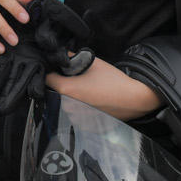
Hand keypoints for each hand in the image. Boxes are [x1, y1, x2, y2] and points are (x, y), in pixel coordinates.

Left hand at [44, 57, 162, 120]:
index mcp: (66, 90)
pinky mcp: (84, 125)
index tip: (56, 69)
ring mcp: (76, 118)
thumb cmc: (112, 80)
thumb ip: (71, 57)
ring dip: (71, 97)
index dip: (50, 71)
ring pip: (65, 103)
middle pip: (56, 92)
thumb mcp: (91, 62)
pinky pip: (75, 114)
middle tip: (76, 78)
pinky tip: (92, 100)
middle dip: (63, 84)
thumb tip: (60, 55)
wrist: (133, 99)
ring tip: (86, 90)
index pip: (46, 79)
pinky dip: (80, 107)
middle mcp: (67, 106)